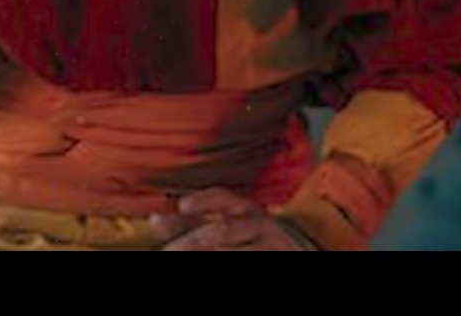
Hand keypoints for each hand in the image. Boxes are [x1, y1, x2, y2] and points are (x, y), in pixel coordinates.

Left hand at [150, 189, 317, 250]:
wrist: (304, 248)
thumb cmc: (256, 236)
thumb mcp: (232, 223)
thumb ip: (197, 222)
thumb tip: (156, 219)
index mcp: (246, 210)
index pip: (224, 198)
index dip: (203, 200)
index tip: (182, 205)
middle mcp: (259, 224)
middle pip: (223, 230)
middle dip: (194, 240)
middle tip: (169, 251)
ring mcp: (268, 245)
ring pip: (233, 251)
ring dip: (207, 253)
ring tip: (179, 253)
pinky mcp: (276, 259)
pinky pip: (247, 259)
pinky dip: (224, 261)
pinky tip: (212, 262)